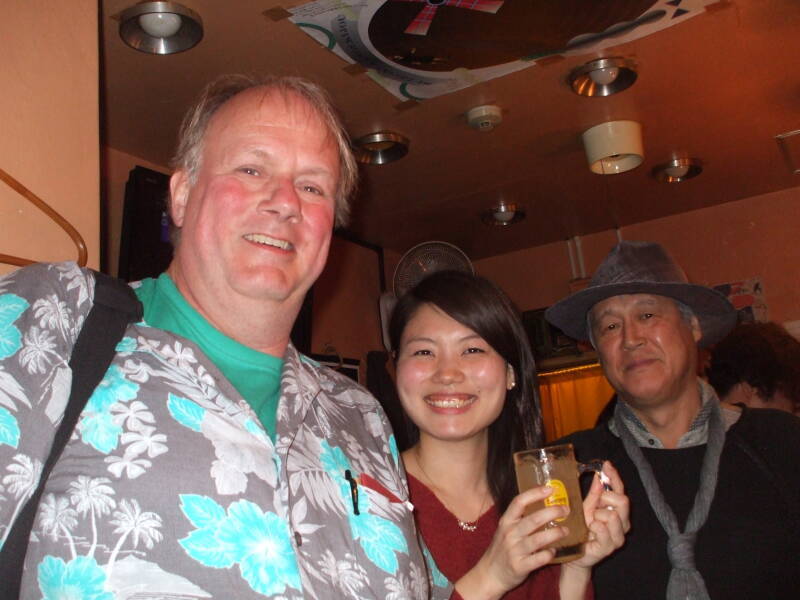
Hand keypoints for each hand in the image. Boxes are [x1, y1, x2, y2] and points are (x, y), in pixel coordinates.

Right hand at [455, 484, 568, 599]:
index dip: (535, 493)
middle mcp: (509, 534)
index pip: (519, 502)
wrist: (490, 574)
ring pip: (537, 539)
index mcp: (506, 521)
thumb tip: (543, 504)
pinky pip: (538, 559)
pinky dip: (548, 554)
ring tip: (566, 530)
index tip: (550, 489)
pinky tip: (555, 551)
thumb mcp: (506, 529)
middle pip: (532, 519)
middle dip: (551, 512)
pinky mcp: (520, 566)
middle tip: (565, 510)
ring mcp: (514, 550)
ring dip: (554, 534)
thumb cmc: (502, 548)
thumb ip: (520, 519)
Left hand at [568, 461, 629, 570]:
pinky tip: (590, 531)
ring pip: (613, 515)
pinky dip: (594, 526)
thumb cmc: (583, 529)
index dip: (614, 476)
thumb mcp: (587, 507)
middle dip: (605, 499)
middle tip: (593, 507)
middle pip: (623, 501)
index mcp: (618, 511)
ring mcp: (618, 536)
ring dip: (597, 515)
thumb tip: (599, 476)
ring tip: (590, 523)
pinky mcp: (610, 547)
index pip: (620, 490)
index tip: (607, 464)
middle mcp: (623, 523)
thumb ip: (595, 494)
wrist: (576, 554)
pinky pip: (602, 528)